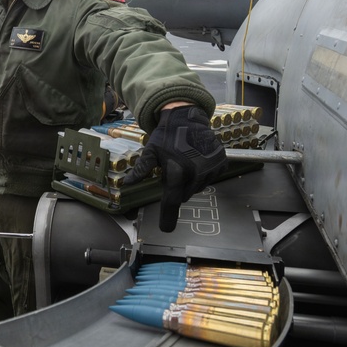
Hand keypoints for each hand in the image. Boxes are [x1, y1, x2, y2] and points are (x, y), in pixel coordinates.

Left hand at [123, 105, 225, 232]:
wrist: (188, 117)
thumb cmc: (167, 135)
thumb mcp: (151, 151)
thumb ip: (141, 169)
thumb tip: (126, 183)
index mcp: (177, 171)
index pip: (172, 200)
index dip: (168, 217)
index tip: (166, 229)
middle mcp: (196, 172)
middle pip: (184, 194)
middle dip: (178, 186)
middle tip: (174, 168)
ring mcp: (211, 169)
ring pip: (198, 187)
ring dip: (191, 180)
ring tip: (186, 161)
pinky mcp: (221, 164)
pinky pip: (211, 178)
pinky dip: (204, 174)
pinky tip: (198, 159)